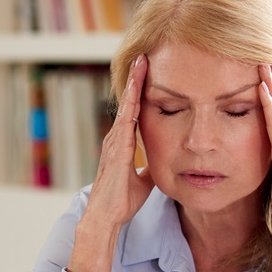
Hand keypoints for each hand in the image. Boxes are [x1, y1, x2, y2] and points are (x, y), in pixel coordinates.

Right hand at [67, 55, 153, 271]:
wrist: (107, 217)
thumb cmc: (122, 200)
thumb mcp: (144, 180)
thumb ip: (150, 168)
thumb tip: (164, 162)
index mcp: (123, 143)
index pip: (135, 110)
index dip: (141, 91)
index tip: (150, 71)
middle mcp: (117, 138)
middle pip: (129, 101)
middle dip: (136, 78)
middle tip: (145, 54)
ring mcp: (114, 141)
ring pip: (126, 105)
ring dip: (133, 84)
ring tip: (141, 61)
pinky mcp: (117, 149)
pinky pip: (125, 120)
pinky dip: (130, 102)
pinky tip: (135, 88)